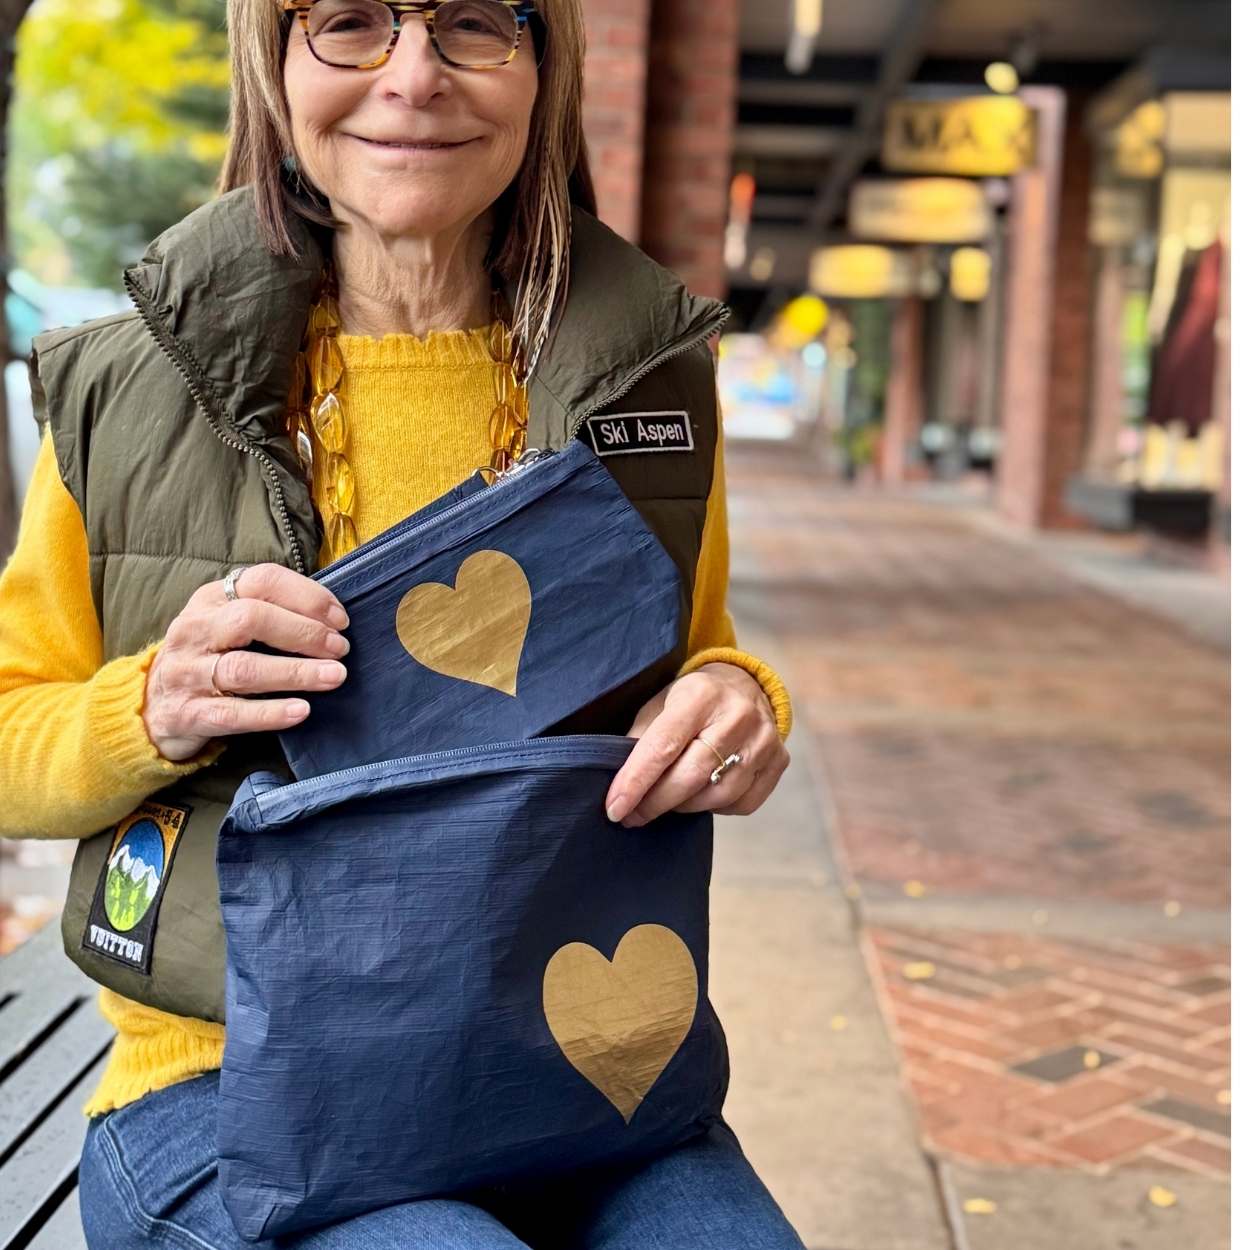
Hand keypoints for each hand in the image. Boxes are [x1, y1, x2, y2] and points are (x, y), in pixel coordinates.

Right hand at [141, 563, 349, 761]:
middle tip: (340, 649)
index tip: (341, 620)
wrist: (151, 707)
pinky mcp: (187, 713)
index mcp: (211, 599)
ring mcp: (187, 672)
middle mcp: (195, 630)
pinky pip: (232, 713)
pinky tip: (301, 711)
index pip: (262, 581)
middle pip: (251, 619)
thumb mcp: (227, 622)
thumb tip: (334, 620)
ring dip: (295, 672)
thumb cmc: (209, 657)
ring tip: (334, 676)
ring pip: (243, 668)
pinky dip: (270, 712)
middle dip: (303, 632)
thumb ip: (270, 611)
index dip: (307, 597)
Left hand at [604, 662, 788, 827]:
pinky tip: (702, 794)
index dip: (636, 782)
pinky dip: (716, 807)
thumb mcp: (660, 704)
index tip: (615, 809)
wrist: (743, 686)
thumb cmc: (691, 699)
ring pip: (716, 796)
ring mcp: (763, 739)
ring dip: (684, 807)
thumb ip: (641, 739)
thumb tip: (621, 786)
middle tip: (632, 816)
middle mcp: (738, 715)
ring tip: (666, 802)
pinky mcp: (778, 761)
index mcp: (700, 694)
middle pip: (691, 776)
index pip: (663, 747)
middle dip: (655, 803)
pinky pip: (742, 803)